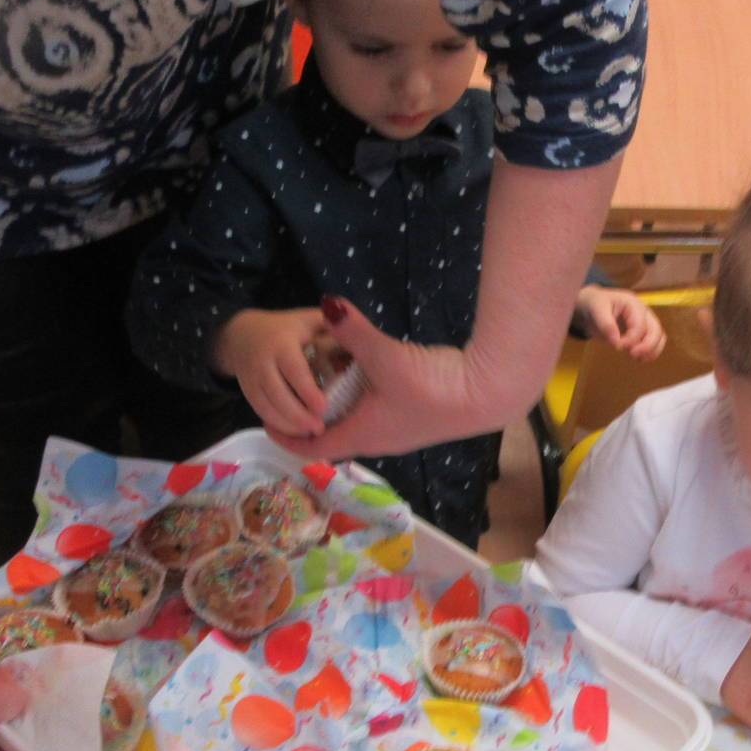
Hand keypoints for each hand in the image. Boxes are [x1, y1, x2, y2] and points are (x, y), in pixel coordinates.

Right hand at [212, 308, 330, 438]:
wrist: (243, 334)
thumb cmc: (289, 328)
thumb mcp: (310, 319)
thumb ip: (333, 326)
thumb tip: (360, 335)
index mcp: (282, 342)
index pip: (294, 370)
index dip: (307, 390)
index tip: (323, 407)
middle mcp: (263, 361)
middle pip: (277, 393)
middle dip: (297, 414)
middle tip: (319, 429)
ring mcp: (251, 378)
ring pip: (266, 406)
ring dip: (287, 424)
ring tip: (310, 435)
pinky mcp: (248, 393)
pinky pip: (260, 412)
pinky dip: (277, 426)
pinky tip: (295, 434)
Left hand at [266, 296, 479, 458]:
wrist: (484, 395)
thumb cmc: (430, 386)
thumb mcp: (384, 355)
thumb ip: (353, 330)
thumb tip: (326, 303)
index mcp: (360, 434)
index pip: (312, 446)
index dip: (286, 436)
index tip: (266, 420)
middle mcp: (376, 440)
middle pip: (332, 436)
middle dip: (309, 418)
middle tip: (292, 393)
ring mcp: (397, 432)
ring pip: (355, 424)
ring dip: (337, 408)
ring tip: (322, 380)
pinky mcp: (414, 418)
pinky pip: (375, 414)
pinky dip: (359, 399)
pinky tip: (362, 373)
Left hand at [575, 286, 665, 360]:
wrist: (594, 305)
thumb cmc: (596, 304)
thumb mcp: (596, 310)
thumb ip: (606, 325)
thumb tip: (616, 342)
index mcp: (633, 303)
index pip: (640, 324)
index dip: (631, 339)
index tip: (618, 346)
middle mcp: (644, 311)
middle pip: (656, 330)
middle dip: (647, 346)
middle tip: (632, 355)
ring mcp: (646, 321)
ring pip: (659, 337)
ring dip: (652, 350)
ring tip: (638, 359)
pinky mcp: (644, 331)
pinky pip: (655, 342)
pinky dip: (651, 352)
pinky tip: (640, 359)